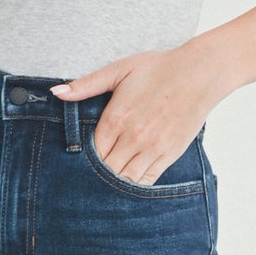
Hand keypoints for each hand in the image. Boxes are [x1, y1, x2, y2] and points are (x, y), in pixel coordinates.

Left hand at [50, 43, 223, 185]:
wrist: (199, 73)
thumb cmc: (159, 68)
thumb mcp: (119, 70)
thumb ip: (86, 84)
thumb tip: (56, 93)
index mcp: (116, 118)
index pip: (91, 152)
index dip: (82, 161)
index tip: (76, 164)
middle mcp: (133, 138)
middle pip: (106, 170)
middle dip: (95, 176)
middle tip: (86, 181)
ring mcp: (152, 148)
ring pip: (125, 179)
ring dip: (114, 184)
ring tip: (105, 186)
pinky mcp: (169, 154)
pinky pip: (147, 179)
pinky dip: (135, 185)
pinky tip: (126, 184)